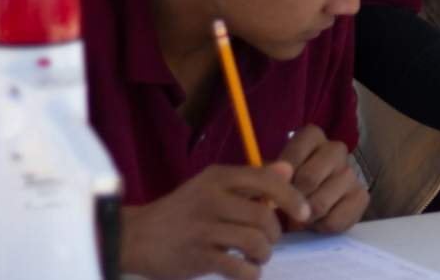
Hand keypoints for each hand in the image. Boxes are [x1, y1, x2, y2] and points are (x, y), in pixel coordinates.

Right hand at [120, 162, 310, 279]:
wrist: (135, 237)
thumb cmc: (182, 211)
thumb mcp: (212, 185)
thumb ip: (251, 180)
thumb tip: (288, 170)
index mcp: (218, 177)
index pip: (266, 180)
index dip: (292, 197)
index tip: (303, 213)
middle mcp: (211, 199)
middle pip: (264, 216)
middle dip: (275, 233)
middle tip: (269, 240)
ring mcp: (203, 229)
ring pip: (255, 242)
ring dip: (265, 254)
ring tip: (258, 256)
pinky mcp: (197, 257)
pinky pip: (239, 268)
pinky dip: (251, 273)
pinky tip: (247, 271)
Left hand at [275, 125, 369, 231]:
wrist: (308, 204)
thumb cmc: (288, 184)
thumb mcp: (273, 175)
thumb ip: (271, 174)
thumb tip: (279, 175)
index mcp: (312, 136)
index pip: (292, 156)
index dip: (280, 180)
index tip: (274, 191)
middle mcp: (336, 149)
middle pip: (308, 179)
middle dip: (293, 200)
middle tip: (288, 208)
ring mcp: (351, 172)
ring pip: (320, 204)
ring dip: (306, 218)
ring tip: (303, 216)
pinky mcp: (362, 196)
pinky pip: (335, 220)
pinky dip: (322, 227)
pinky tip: (319, 221)